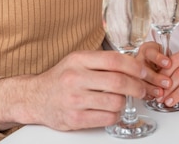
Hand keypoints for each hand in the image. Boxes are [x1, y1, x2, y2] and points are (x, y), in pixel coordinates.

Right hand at [0, 50, 147, 131]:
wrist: (34, 97)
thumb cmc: (60, 78)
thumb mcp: (77, 61)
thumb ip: (101, 61)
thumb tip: (132, 64)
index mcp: (78, 60)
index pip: (114, 60)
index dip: (134, 67)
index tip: (144, 72)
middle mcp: (75, 78)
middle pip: (119, 82)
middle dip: (138, 87)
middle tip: (143, 89)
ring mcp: (74, 99)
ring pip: (115, 102)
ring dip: (125, 102)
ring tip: (122, 100)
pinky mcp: (75, 118)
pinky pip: (107, 118)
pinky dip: (115, 115)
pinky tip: (111, 111)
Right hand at [136, 41, 172, 99]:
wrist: (153, 64)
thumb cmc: (160, 59)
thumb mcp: (165, 54)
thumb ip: (170, 58)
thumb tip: (178, 65)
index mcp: (147, 50)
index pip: (150, 52)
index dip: (159, 58)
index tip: (168, 63)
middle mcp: (138, 59)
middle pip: (142, 68)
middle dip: (155, 77)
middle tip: (167, 83)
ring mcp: (134, 71)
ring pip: (138, 79)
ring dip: (151, 87)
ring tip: (161, 92)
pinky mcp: (133, 82)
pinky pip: (137, 89)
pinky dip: (146, 94)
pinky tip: (153, 96)